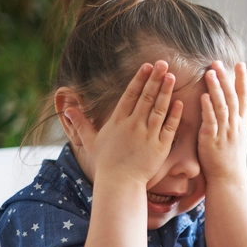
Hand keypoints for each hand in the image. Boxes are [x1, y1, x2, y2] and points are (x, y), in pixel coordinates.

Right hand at [65, 61, 182, 185]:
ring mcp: (148, 135)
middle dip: (155, 79)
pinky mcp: (160, 146)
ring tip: (172, 76)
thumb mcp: (91, 141)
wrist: (120, 183)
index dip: (139, 79)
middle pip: (146, 97)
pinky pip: (169, 127)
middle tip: (163, 64)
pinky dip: (175, 114)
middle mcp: (133, 125)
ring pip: (159, 108)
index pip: (130, 94)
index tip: (147, 66)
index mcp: (118, 121)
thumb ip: (81, 123)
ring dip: (166, 91)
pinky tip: (179, 102)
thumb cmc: (106, 163)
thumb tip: (67, 109)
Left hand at [198, 61, 246, 182]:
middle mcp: (235, 125)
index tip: (240, 64)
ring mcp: (224, 132)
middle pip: (232, 98)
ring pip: (221, 106)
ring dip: (216, 89)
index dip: (241, 80)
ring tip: (210, 73)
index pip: (243, 97)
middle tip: (218, 63)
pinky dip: (207, 108)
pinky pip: (211, 121)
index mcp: (242, 122)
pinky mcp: (211, 139)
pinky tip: (203, 96)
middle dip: (226, 79)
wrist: (228, 177)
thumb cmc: (234, 156)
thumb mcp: (246, 136)